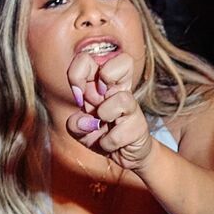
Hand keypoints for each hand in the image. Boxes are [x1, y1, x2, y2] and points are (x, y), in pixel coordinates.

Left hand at [66, 49, 154, 168]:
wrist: (125, 154)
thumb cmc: (102, 135)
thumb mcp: (80, 130)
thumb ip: (74, 124)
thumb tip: (83, 121)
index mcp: (102, 84)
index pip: (88, 59)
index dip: (78, 73)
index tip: (78, 95)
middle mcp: (119, 90)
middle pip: (125, 60)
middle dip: (105, 76)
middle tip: (99, 96)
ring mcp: (132, 107)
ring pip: (121, 99)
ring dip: (105, 116)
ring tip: (103, 127)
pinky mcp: (139, 126)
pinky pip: (117, 134)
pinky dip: (107, 143)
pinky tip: (110, 144)